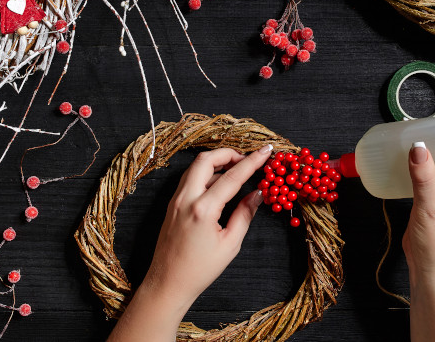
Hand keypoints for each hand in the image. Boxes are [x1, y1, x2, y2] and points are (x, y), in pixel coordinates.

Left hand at [141, 146, 268, 309]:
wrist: (168, 283)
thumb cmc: (200, 269)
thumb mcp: (230, 244)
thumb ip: (244, 214)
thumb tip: (257, 193)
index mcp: (202, 210)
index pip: (232, 177)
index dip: (252, 161)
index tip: (266, 151)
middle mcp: (186, 199)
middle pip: (206, 159)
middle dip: (228, 153)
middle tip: (247, 159)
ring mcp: (176, 200)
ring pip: (196, 166)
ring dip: (216, 161)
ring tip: (236, 169)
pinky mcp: (172, 204)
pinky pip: (190, 179)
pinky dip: (206, 173)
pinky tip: (220, 183)